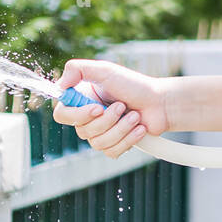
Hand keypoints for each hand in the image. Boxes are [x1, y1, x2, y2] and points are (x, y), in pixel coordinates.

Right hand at [51, 59, 173, 158]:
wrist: (160, 103)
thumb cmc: (134, 85)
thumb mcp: (106, 70)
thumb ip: (78, 69)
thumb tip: (60, 85)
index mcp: (81, 100)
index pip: (62, 115)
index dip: (78, 115)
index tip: (97, 108)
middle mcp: (88, 118)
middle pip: (83, 131)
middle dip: (108, 119)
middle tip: (123, 105)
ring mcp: (101, 134)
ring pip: (98, 143)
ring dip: (121, 128)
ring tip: (135, 115)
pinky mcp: (114, 145)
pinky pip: (111, 152)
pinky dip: (128, 139)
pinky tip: (139, 128)